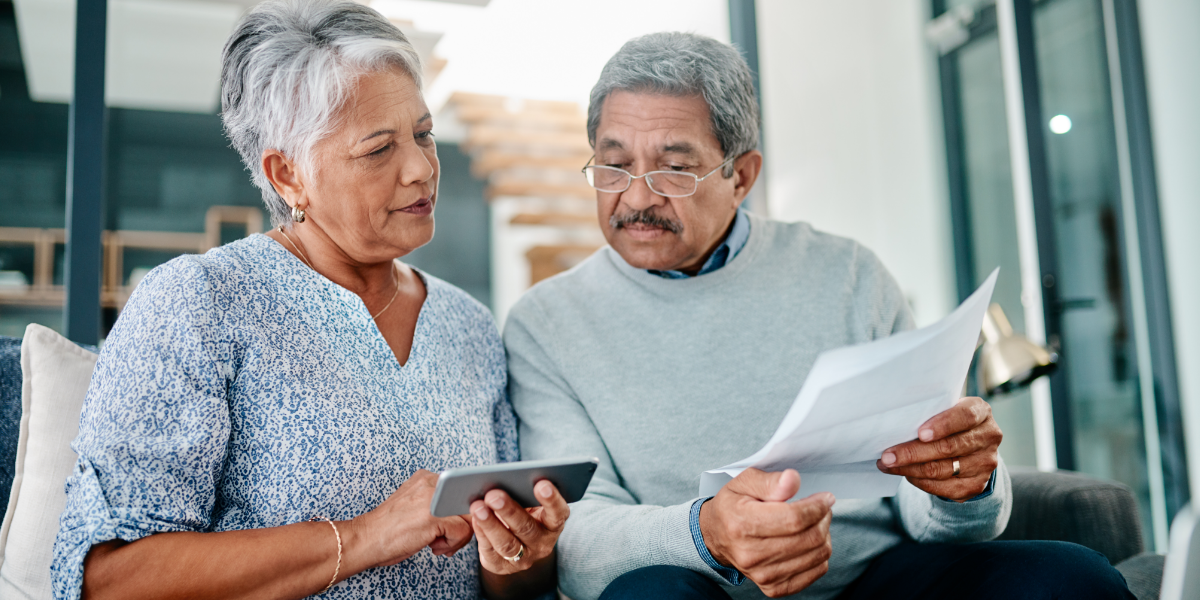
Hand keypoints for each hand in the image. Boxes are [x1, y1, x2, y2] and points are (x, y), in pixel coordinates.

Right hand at [347, 470, 473, 568]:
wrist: (365, 539)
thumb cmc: (390, 529)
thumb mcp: (417, 506)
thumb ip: (438, 502)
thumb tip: (468, 512)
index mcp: (427, 478)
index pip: (461, 491)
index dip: (460, 513)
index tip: (449, 527)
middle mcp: (432, 482)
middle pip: (469, 503)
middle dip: (462, 526)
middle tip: (446, 540)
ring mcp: (434, 498)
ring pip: (470, 517)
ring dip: (457, 537)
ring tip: (438, 544)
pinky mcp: (435, 516)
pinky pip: (462, 531)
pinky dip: (452, 544)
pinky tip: (433, 547)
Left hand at [470, 480, 568, 575]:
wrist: (514, 541)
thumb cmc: (522, 511)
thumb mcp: (529, 503)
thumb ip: (524, 493)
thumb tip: (505, 479)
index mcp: (554, 524)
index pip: (558, 513)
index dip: (551, 500)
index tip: (541, 484)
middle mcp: (542, 543)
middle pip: (527, 528)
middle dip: (509, 510)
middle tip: (494, 495)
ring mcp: (524, 558)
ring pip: (507, 543)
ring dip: (490, 524)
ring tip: (478, 507)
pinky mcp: (502, 566)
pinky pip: (491, 551)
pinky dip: (482, 533)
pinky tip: (475, 519)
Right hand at [699, 469, 833, 597]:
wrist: (716, 537)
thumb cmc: (732, 506)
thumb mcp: (744, 482)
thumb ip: (770, 481)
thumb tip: (792, 480)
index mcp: (741, 524)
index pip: (794, 519)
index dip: (817, 507)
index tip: (825, 498)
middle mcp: (751, 555)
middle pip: (809, 538)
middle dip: (823, 518)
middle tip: (821, 507)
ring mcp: (763, 575)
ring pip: (817, 555)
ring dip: (824, 534)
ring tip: (814, 522)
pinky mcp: (774, 587)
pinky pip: (816, 571)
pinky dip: (820, 554)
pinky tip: (808, 540)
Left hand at [877, 397, 1002, 501]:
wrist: (970, 445)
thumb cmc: (948, 421)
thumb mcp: (945, 409)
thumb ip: (929, 412)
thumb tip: (895, 424)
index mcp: (981, 412)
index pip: (965, 417)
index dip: (942, 425)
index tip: (920, 433)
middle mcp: (989, 437)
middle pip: (949, 448)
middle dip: (913, 453)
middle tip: (887, 456)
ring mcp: (986, 463)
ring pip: (943, 469)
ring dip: (910, 469)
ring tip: (888, 465)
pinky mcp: (977, 485)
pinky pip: (944, 487)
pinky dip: (921, 482)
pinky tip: (905, 475)